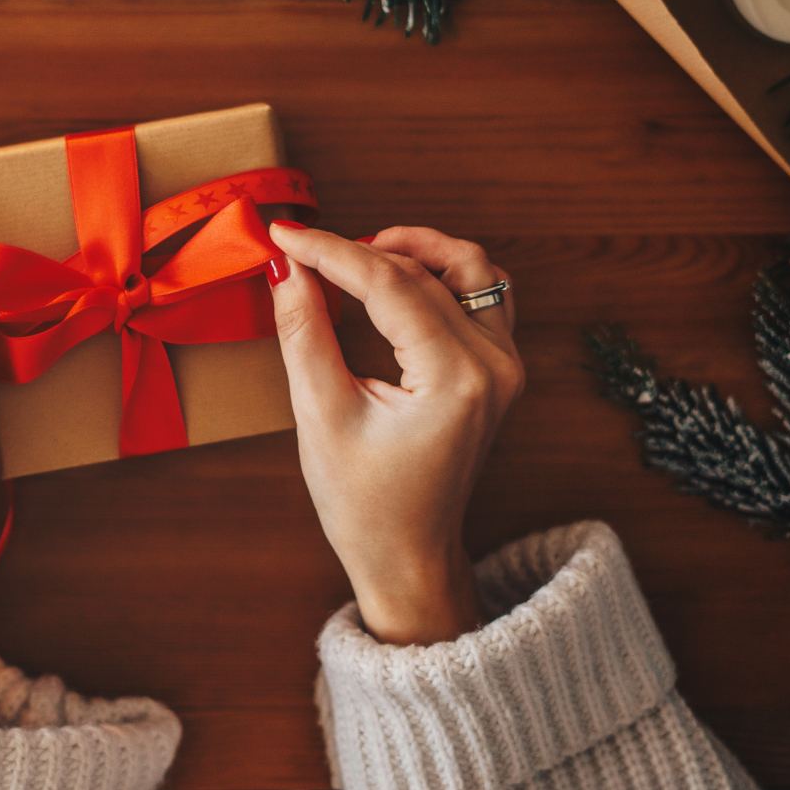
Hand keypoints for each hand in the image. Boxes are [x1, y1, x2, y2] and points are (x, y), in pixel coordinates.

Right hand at [266, 224, 523, 645]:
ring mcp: (505, 365)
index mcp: (455, 380)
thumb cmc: (365, 503)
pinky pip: (482, 292)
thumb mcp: (321, 415)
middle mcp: (494, 365)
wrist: (409, 555)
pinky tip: (396, 277)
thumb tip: (288, 268)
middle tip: (301, 250)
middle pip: (423, 272)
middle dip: (357, 251)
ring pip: (468, 268)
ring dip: (413, 250)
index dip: (330, 251)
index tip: (284, 234)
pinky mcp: (500, 367)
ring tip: (356, 255)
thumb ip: (304, 332)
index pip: (390, 284)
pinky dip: (439, 273)